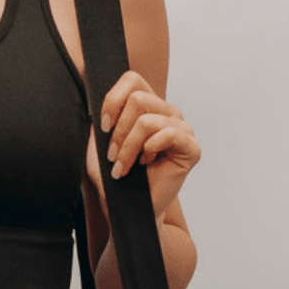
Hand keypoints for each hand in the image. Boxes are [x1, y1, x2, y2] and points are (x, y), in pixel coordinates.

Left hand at [84, 69, 200, 216]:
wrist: (127, 209)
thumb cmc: (114, 179)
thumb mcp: (98, 145)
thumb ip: (101, 119)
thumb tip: (96, 97)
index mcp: (147, 107)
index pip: (132, 79)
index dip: (114, 99)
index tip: (103, 127)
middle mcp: (166, 113)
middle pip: (139, 98)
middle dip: (119, 131)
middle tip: (113, 156)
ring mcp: (181, 129)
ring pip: (148, 120)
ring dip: (128, 147)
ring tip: (124, 167)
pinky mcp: (191, 148)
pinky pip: (169, 134)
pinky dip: (150, 149)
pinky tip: (147, 164)